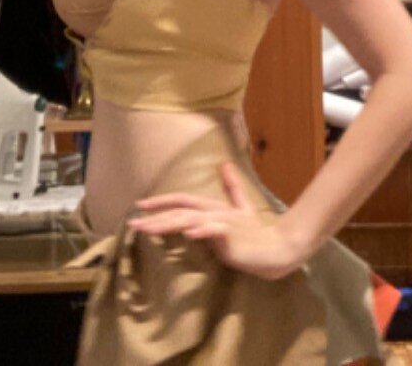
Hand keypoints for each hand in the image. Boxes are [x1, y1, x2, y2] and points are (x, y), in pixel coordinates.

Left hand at [126, 161, 308, 280]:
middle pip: (181, 211)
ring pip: (191, 220)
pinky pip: (214, 232)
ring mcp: (223, 224)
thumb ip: (232, 187)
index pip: (183, 199)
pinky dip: (201, 231)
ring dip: (168, 224)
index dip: (162, 201)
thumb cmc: (257, 232)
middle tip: (132, 224)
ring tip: (149, 229)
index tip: (140, 206)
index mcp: (214, 207)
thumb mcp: (242, 208)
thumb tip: (225, 163)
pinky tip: (188, 234)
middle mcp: (215, 212)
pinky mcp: (232, 236)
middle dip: (155, 217)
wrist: (279, 247)